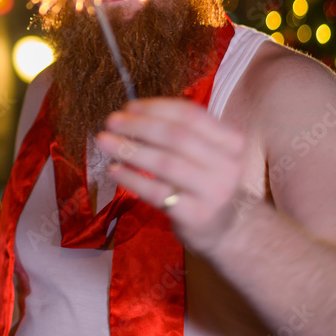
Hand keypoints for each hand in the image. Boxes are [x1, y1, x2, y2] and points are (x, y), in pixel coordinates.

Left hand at [95, 97, 247, 254]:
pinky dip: (132, 179)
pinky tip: (114, 170)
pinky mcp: (196, 216)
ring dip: (129, 149)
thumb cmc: (203, 182)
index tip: (129, 107)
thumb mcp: (203, 154)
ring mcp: (214, 192)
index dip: (156, 107)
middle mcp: (228, 165)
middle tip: (111, 122)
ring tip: (104, 142)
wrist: (222, 229)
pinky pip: (157, 193)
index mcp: (231, 141)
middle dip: (139, 126)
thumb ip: (176, 133)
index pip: (190, 115)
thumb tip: (130, 114)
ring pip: (165, 163)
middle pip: (176, 136)